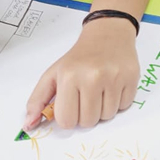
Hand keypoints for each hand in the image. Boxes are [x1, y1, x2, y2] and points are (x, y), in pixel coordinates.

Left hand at [24, 17, 139, 129]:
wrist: (107, 34)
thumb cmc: (78, 57)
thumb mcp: (53, 74)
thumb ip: (38, 100)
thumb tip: (28, 125)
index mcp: (69, 77)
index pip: (67, 121)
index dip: (69, 116)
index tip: (71, 103)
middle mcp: (92, 77)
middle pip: (88, 122)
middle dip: (86, 113)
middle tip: (87, 95)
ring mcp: (114, 78)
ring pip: (107, 116)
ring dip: (103, 108)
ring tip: (101, 89)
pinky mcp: (131, 78)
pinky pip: (124, 107)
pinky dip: (118, 101)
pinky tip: (113, 85)